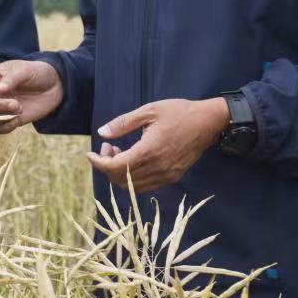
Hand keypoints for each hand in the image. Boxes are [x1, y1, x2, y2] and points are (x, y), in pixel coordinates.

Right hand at [0, 60, 63, 134]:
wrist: (56, 86)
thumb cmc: (36, 72)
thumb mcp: (24, 70)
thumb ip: (10, 80)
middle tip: (15, 104)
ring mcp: (0, 108)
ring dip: (2, 116)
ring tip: (19, 107)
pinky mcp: (9, 120)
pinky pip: (0, 128)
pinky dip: (7, 126)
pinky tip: (19, 118)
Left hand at [86, 98, 229, 191]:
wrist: (208, 122)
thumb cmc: (178, 112)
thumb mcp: (148, 111)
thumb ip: (123, 123)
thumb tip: (102, 133)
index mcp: (149, 151)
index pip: (116, 167)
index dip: (98, 163)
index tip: (89, 154)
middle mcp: (158, 167)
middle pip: (121, 179)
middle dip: (107, 166)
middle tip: (107, 147)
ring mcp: (166, 175)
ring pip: (133, 186)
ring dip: (119, 173)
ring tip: (119, 152)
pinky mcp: (173, 176)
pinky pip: (146, 185)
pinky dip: (133, 178)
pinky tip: (132, 160)